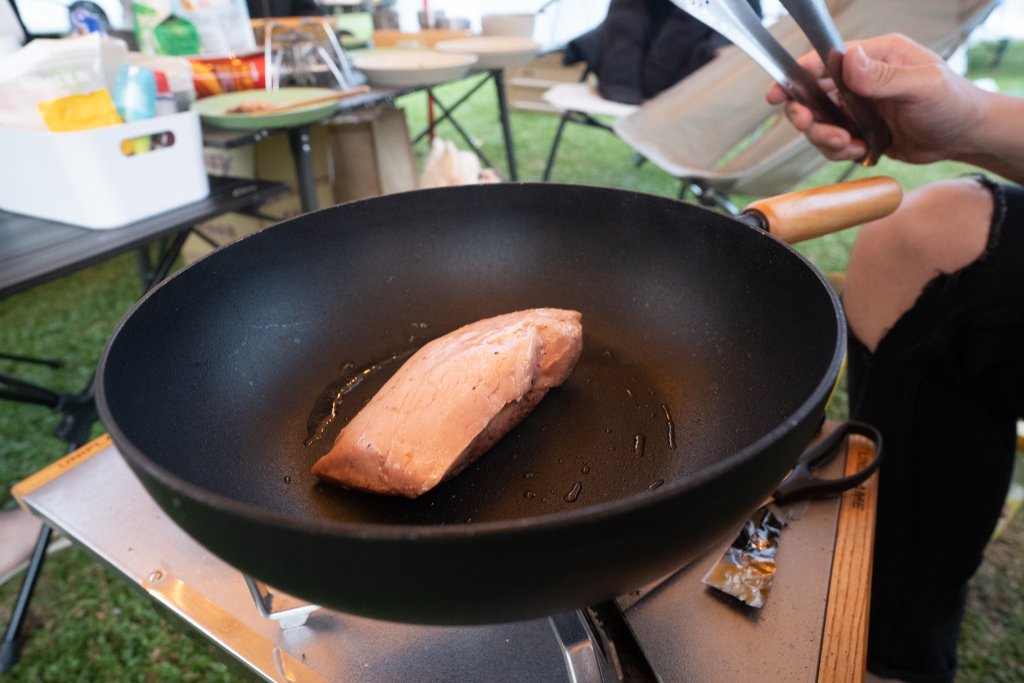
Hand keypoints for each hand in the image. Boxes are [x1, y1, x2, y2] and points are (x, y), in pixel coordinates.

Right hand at [766, 33, 982, 164]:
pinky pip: (834, 142)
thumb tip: (848, 61)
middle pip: (813, 96)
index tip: (777, 94)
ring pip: (820, 122)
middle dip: (810, 117)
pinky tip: (861, 152)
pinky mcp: (860, 129)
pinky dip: (839, 151)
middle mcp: (862, 79)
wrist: (965, 136)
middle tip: (819, 131)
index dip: (796, 76)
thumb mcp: (922, 86)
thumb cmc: (953, 103)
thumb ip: (883, 76)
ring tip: (850, 146)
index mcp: (875, 56)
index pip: (825, 62)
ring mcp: (859, 106)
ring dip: (826, 139)